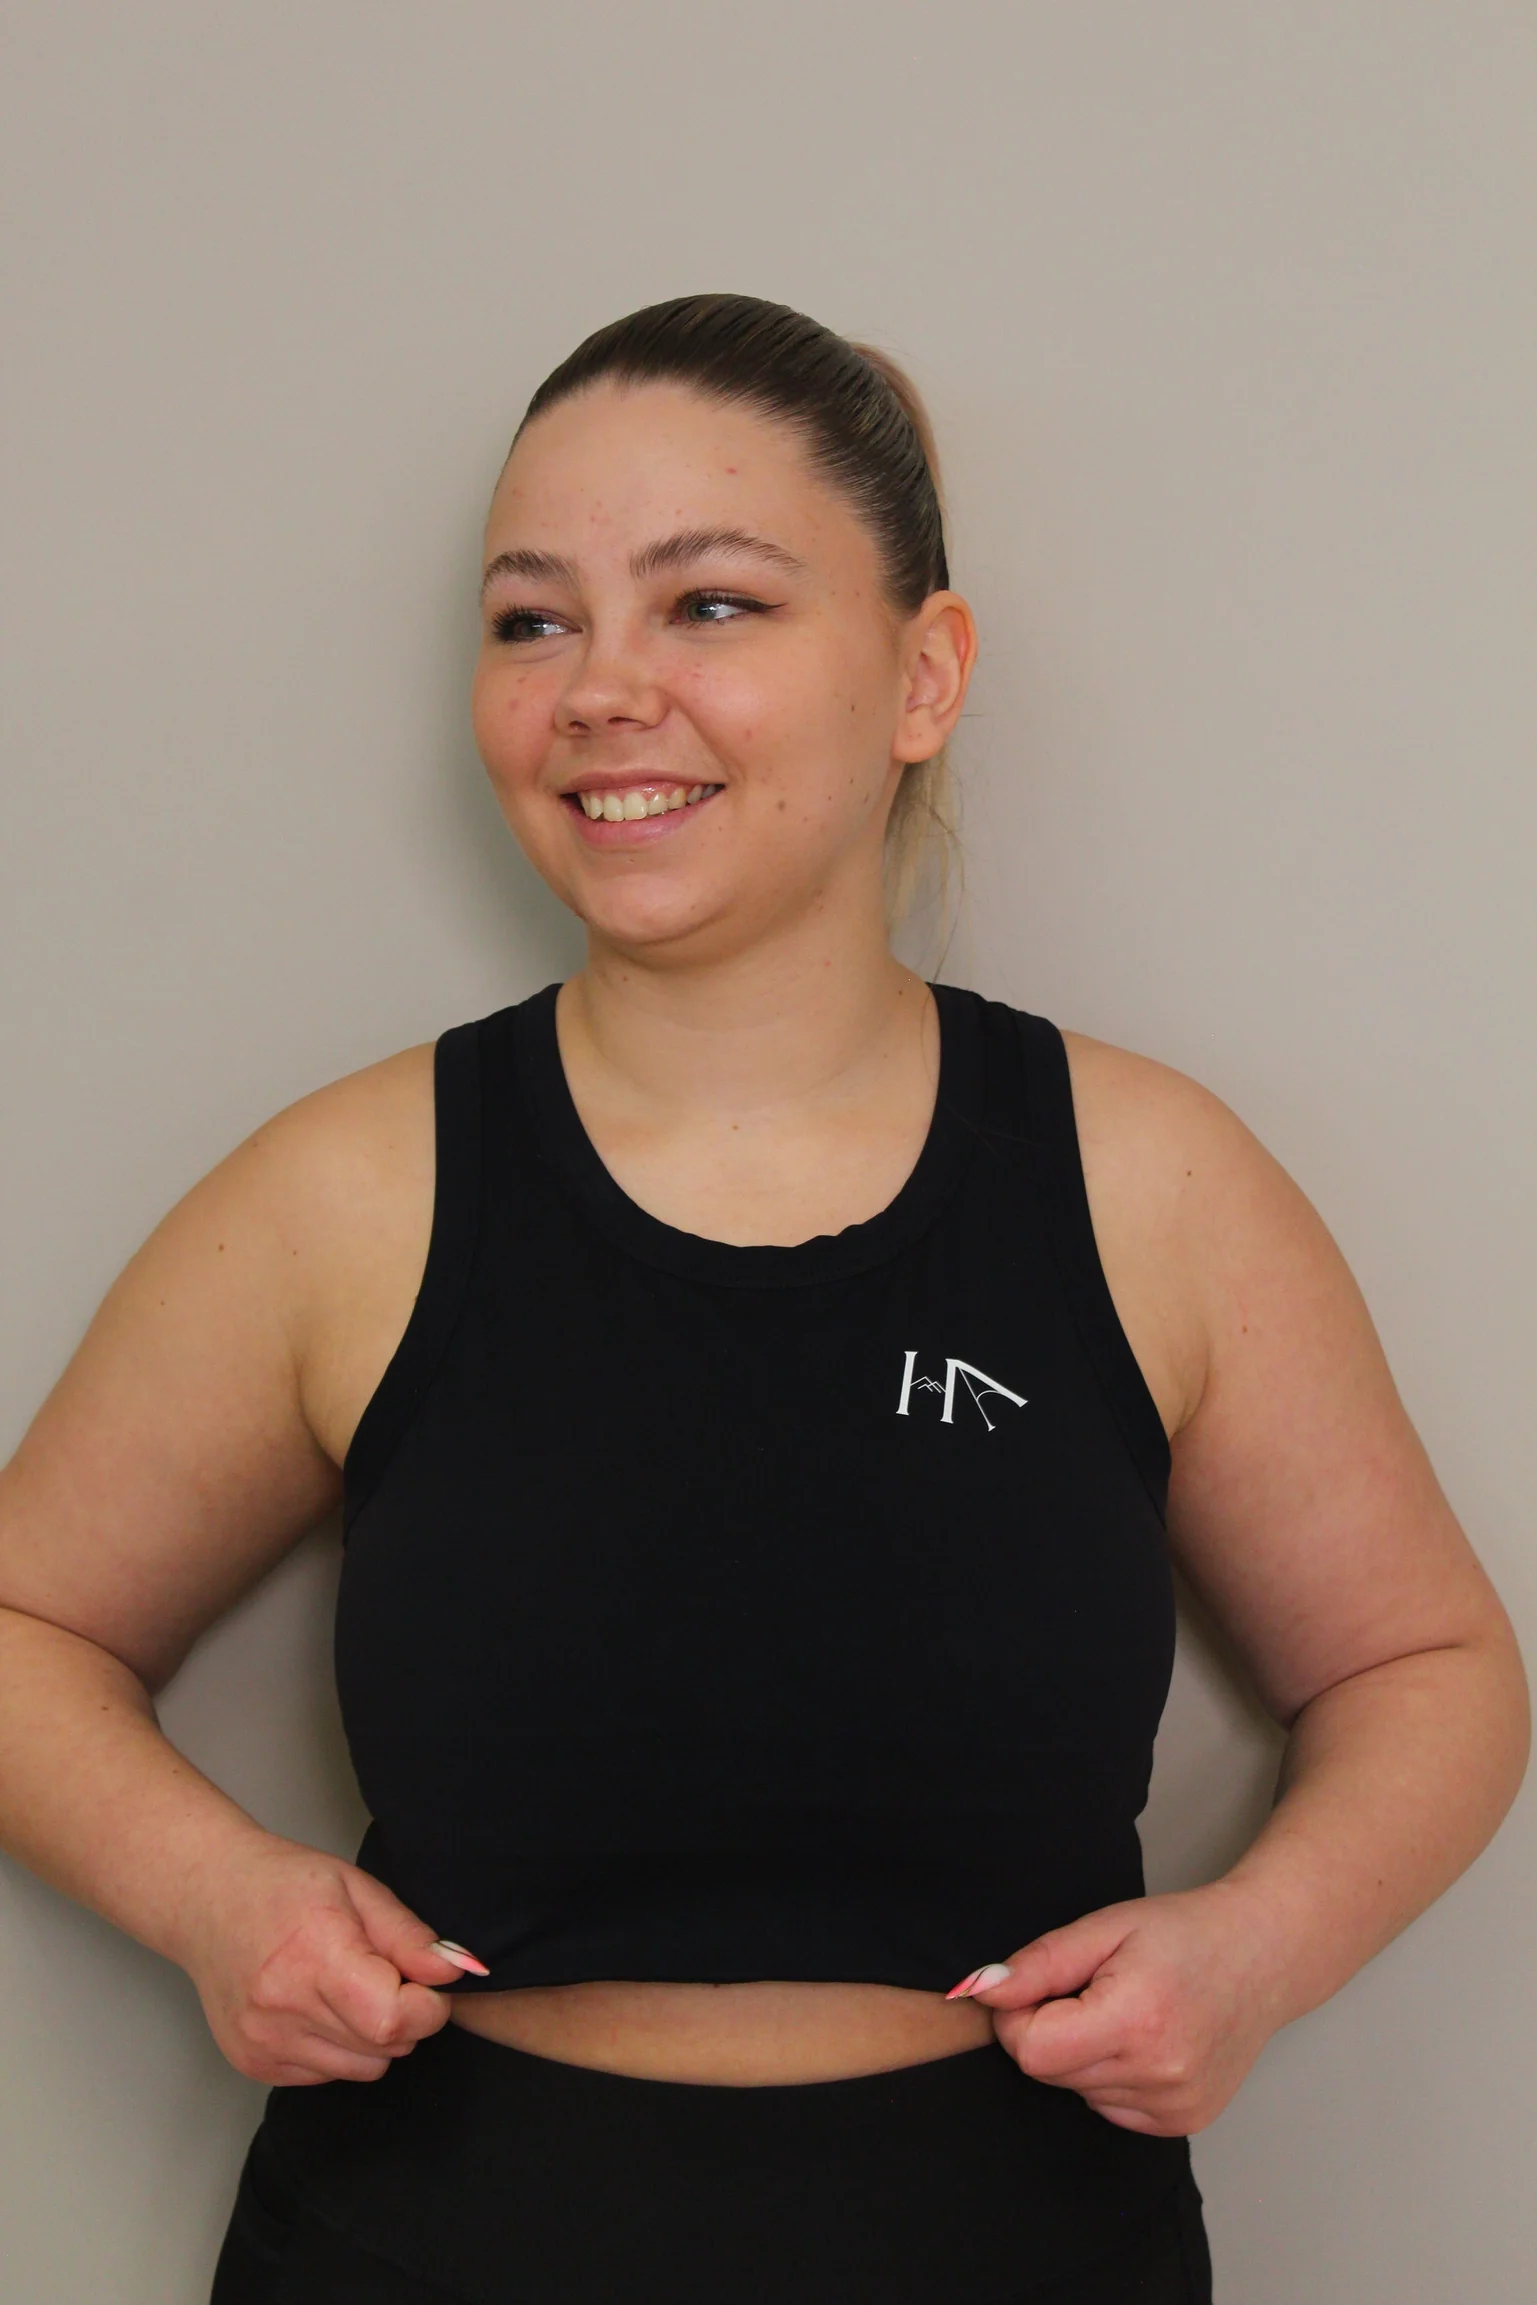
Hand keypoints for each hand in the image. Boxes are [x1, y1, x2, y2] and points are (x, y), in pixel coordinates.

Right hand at [177, 1832, 487, 2085]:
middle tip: (384, 1974)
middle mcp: (283, 2010)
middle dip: (404, 2017)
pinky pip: (327, 2075)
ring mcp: (263, 2043)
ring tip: (348, 1987)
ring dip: (372, 2037)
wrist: (208, 1899)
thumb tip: (460, 1970)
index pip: (394, 2020)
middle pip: (384, 2049)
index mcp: (314, 1958)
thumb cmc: (283, 1884)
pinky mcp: (254, 2064)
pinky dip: (338, 2047)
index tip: (427, 1984)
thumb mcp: (358, 1889)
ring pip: (361, 2069)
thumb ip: (411, 1937)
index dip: (428, 2007)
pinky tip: (317, 2005)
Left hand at [947, 1882, 1287, 2134]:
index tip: (1037, 1985)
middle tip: (1092, 1989)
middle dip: (1052, 2029)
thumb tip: (980, 1990)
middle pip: (1052, 2072)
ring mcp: (1175, 2107)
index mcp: (1135, 2021)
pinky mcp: (1183, 2122)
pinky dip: (1112, 2076)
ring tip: (1127, 2009)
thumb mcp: (1106, 1927)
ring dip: (1084, 2053)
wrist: (1263, 1955)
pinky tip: (1145, 2039)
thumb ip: (1039, 1963)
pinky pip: (1110, 2107)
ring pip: (1079, 2091)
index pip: (1031, 2050)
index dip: (1017, 2015)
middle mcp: (1159, 2075)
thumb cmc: (1186, 1932)